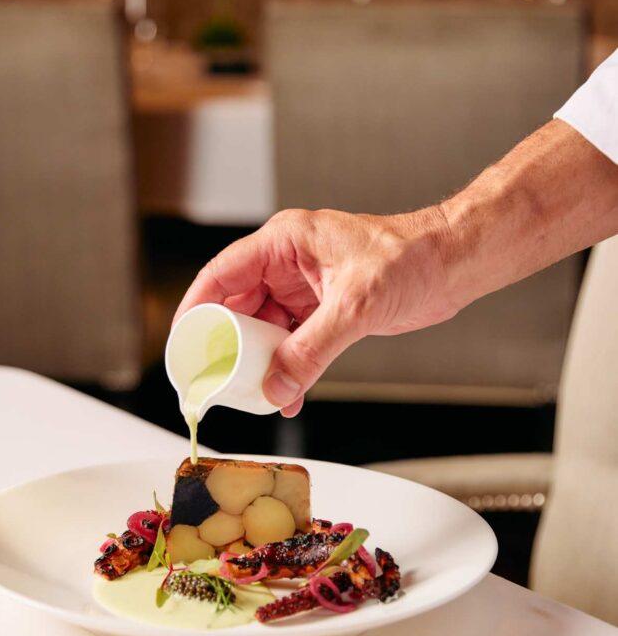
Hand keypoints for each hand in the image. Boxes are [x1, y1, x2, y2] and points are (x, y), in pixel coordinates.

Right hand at [174, 207, 455, 415]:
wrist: (453, 264)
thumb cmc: (412, 257)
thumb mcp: (355, 305)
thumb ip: (311, 350)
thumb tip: (276, 387)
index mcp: (284, 242)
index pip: (221, 275)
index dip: (195, 310)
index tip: (182, 344)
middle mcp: (287, 262)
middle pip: (237, 306)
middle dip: (227, 345)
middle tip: (215, 380)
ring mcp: (303, 287)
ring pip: (263, 329)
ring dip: (259, 362)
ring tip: (253, 393)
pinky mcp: (322, 310)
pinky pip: (291, 342)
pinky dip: (287, 367)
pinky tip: (287, 393)